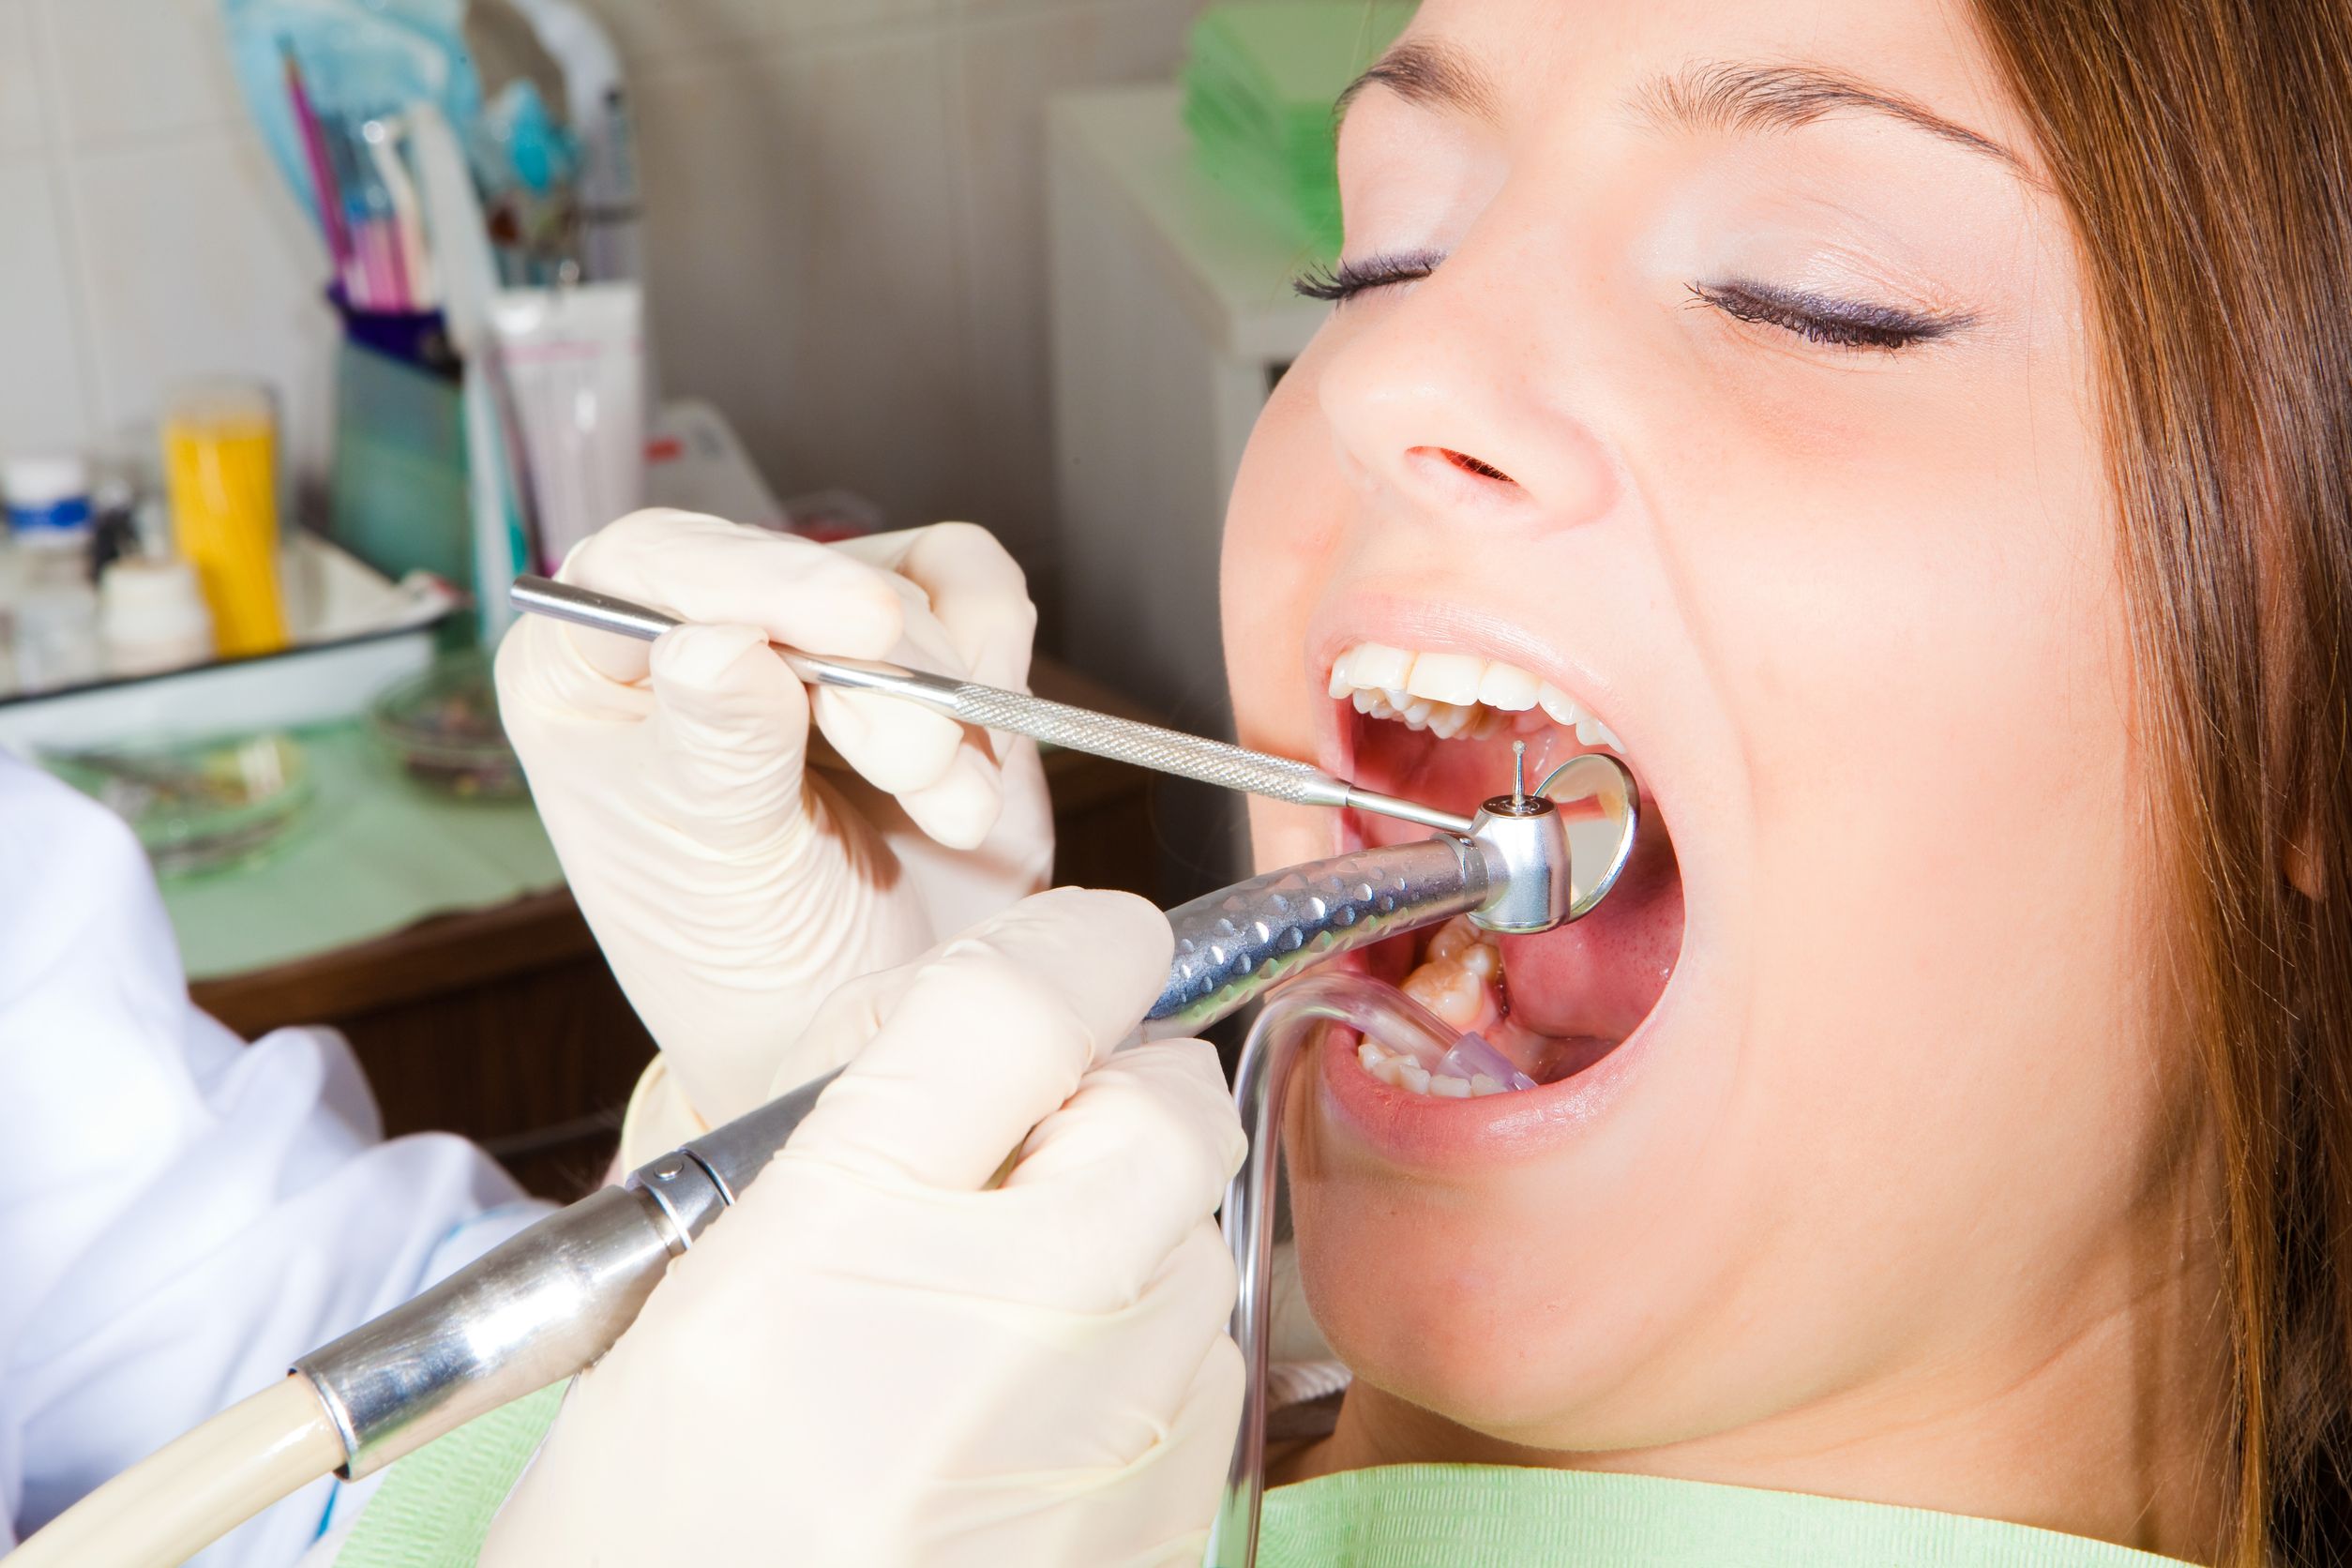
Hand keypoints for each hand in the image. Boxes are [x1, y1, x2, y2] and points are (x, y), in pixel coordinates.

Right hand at [479, 889, 1245, 1567]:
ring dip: (1132, 1216)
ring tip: (997, 1301)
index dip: (1069, 945)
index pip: (1038, 993)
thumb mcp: (698, 1275)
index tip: (1074, 951)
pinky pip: (1211, 1350)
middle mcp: (1025, 1316)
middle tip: (1004, 1152)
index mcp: (861, 1229)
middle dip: (1107, 1090)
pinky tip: (1035, 1400)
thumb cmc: (672, 1526)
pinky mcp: (1179, 1508)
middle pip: (1167, 1098)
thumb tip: (998, 1001)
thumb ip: (857, 1110)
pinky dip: (1148, 1336)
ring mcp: (1129, 1427)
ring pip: (1201, 1221)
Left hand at [496, 510, 1054, 1133]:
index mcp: (591, 670)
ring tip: (946, 808)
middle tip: (915, 768)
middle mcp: (699, 630)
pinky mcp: (919, 650)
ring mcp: (816, 636)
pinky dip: (996, 677)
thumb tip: (718, 643)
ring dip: (947, 702)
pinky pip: (976, 596)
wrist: (870, 1027)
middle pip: (800, 572)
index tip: (859, 626)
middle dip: (881, 675)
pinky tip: (971, 770)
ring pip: (905, 586)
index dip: (758, 578)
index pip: (652, 566)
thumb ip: (719, 753)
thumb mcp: (718, 871)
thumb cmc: (749, 964)